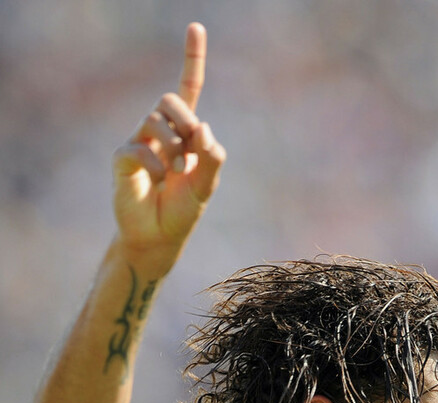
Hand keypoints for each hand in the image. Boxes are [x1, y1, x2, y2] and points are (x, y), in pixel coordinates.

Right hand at [112, 23, 225, 270]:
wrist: (159, 237)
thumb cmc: (182, 211)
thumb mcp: (206, 186)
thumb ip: (212, 158)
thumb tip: (204, 129)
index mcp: (184, 133)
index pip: (188, 89)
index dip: (192, 60)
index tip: (196, 27)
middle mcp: (161, 132)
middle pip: (170, 100)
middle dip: (185, 119)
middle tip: (191, 148)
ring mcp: (140, 142)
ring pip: (156, 121)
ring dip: (174, 147)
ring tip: (177, 172)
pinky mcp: (123, 157)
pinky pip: (140, 147)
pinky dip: (157, 165)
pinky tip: (161, 181)